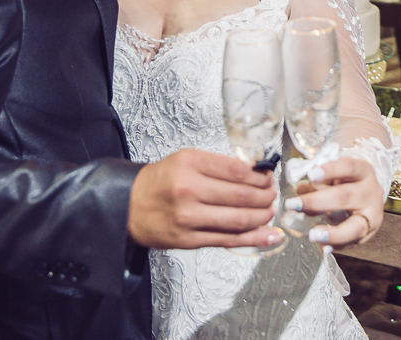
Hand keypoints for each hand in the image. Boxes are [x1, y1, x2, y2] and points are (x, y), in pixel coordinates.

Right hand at [127, 148, 282, 249]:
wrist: (128, 205)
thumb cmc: (161, 180)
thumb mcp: (186, 159)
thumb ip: (218, 165)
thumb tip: (255, 172)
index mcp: (190, 164)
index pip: (236, 170)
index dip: (259, 175)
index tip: (268, 176)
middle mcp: (189, 190)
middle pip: (241, 195)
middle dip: (265, 196)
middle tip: (273, 194)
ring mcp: (189, 218)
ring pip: (238, 219)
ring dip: (262, 216)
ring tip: (270, 211)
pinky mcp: (188, 240)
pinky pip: (227, 240)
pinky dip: (253, 239)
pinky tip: (269, 235)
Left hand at [287, 157, 382, 248]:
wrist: (370, 195)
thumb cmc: (347, 181)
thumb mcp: (337, 173)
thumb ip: (319, 180)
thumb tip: (299, 189)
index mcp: (363, 171)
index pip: (348, 167)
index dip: (331, 169)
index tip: (311, 174)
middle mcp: (371, 192)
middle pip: (345, 196)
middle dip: (316, 202)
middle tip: (292, 204)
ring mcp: (372, 215)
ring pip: (355, 226)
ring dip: (332, 233)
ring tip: (312, 235)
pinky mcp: (368, 234)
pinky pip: (352, 242)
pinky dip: (336, 245)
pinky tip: (322, 247)